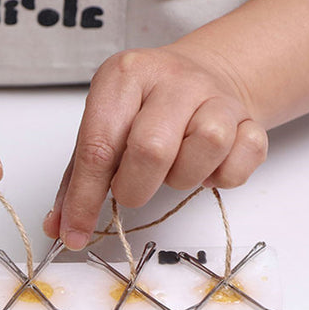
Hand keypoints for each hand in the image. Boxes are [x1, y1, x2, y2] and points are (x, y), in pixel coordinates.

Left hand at [42, 45, 267, 248]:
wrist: (205, 75)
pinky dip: (223, 176)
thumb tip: (58, 228)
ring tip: (174, 168)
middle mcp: (171, 78)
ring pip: (205, 147)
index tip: (75, 234)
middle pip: (152, 149)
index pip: (98, 146)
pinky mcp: (250, 116)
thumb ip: (78, 179)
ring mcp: (215, 94)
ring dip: (183, 177)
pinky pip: (242, 160)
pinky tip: (207, 167)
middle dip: (136, 188)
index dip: (84, 199)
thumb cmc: (143, 112)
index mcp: (124, 76)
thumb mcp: (103, 130)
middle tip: (133, 189)